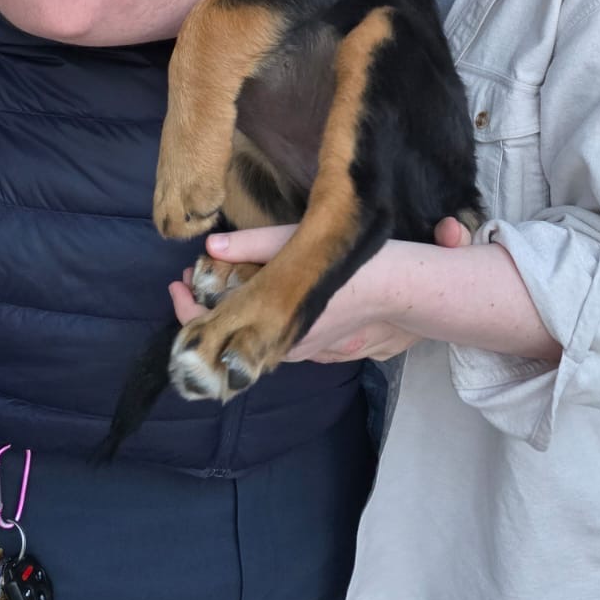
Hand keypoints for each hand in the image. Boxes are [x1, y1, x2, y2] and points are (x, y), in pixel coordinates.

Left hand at [169, 215, 474, 361]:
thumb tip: (211, 247)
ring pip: (263, 337)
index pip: (216, 328)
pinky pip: (290, 338)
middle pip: (235, 335)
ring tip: (232, 282)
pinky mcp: (334, 350)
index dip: (189, 307)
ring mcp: (313, 353)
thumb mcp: (308, 248)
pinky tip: (277, 296)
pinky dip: (273, 319)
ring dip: (243, 312)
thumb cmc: (365, 269)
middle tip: (199, 278)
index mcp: (279, 329)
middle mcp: (290, 350)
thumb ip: (258, 246)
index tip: (178, 282)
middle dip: (213, 307)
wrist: (420, 295)